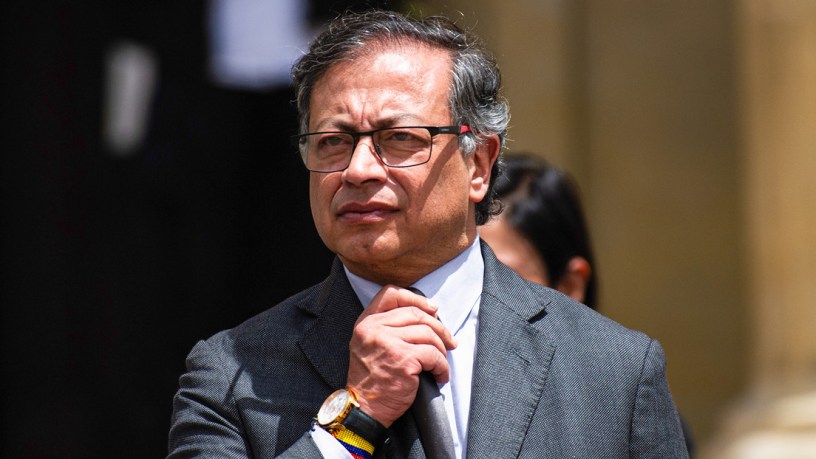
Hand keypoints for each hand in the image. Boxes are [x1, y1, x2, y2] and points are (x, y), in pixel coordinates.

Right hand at [347, 285, 456, 426]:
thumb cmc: (371, 379)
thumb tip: (427, 313)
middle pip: (416, 314)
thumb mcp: (369, 344)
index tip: (432, 308)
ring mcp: (388, 343)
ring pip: (428, 334)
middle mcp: (374, 329)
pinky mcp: (404, 359)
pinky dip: (442, 367)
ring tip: (441, 363)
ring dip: (442, 350)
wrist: (364, 408)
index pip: (390, 294)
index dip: (415, 299)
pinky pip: (434, 355)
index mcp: (366, 323)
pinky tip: (440, 376)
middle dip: (438, 327)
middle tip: (449, 341)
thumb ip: (388, 327)